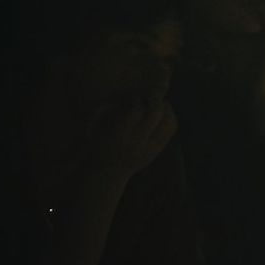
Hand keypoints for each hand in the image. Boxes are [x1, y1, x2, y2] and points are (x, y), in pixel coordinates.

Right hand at [47, 39, 178, 202]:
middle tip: (147, 89)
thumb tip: (117, 88)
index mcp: (117, 137)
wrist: (104, 176)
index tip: (133, 90)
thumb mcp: (92, 128)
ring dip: (164, 105)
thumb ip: (103, 109)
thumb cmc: (93, 147)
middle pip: (155, 113)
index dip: (136, 96)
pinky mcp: (157, 151)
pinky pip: (171, 128)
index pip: (135, 110)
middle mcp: (136, 143)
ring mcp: (149, 149)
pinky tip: (160, 110)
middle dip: (152, 98)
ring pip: (168, 120)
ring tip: (154, 99)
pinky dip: (169, 115)